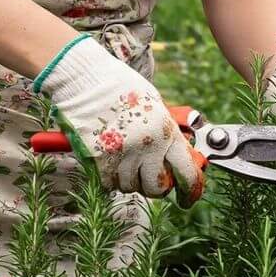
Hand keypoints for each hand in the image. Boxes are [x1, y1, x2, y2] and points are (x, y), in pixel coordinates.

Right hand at [34, 37, 202, 202]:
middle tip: (149, 175)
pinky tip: (108, 158)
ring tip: (124, 157)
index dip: (190, 190)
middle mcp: (147, 146)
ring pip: (130, 187)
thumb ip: (168, 133)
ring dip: (129, 179)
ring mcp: (122, 156)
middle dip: (155, 186)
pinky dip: (109, 177)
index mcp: (166, 131)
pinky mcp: (98, 161)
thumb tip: (180, 157)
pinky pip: (109, 183)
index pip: (187, 172)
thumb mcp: (155, 105)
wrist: (85, 79)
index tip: (187, 197)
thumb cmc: (120, 87)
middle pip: (157, 188)